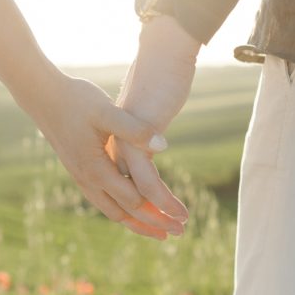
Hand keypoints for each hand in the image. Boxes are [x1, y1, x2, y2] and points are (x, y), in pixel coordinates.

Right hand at [19, 71, 186, 239]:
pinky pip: (103, 201)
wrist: (41, 95)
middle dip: (152, 225)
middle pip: (124, 214)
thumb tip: (164, 146)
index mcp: (96, 169)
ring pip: (111, 211)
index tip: (184, 217)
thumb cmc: (76, 99)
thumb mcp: (108, 111)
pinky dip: (123, 210)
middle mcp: (87, 180)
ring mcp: (81, 178)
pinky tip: (134, 207)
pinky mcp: (79, 172)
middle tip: (179, 233)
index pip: (133, 200)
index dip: (160, 211)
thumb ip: (135, 129)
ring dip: (136, 222)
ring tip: (159, 231)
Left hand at [108, 16, 200, 220]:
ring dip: (157, 212)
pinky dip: (159, 195)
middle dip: (150, 221)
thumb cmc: (156, 85)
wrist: (160, 57)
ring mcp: (124, 146)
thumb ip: (143, 137)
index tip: (159, 227)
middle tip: (172, 236)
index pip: (122, 191)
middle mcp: (115, 151)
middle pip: (126, 198)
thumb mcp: (147, 118)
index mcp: (114, 149)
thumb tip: (149, 152)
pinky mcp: (136, 139)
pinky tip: (174, 205)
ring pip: (135, 193)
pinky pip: (145, 177)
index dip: (140, 212)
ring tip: (179, 224)